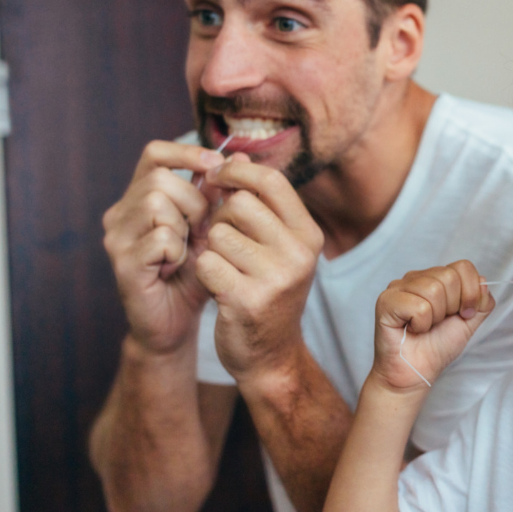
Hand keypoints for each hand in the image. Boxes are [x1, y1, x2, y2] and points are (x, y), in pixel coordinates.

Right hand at [102, 140, 224, 353]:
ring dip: (185, 226)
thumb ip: (220, 195)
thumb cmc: (194, 274)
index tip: (216, 165)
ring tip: (188, 250)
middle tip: (202, 230)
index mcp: (139, 198)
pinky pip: (160, 238)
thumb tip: (240, 156)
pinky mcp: (122, 263)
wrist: (176, 323)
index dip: (186, 153)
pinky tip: (176, 267)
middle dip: (193, 201)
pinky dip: (177, 251)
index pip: (154, 154)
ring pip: (156, 203)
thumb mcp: (212, 229)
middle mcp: (121, 213)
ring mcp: (117, 238)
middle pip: (160, 179)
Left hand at [195, 154, 324, 380]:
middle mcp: (299, 254)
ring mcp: (276, 279)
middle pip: (240, 204)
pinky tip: (217, 287)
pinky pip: (206, 263)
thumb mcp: (276, 246)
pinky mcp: (247, 300)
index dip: (238, 172)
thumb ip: (258, 204)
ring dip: (210, 248)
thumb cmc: (267, 292)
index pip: (271, 181)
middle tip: (222, 240)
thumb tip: (231, 156)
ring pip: (218, 234)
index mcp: (309, 235)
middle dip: (221, 218)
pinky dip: (203, 272)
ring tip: (224, 268)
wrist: (271, 356)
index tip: (218, 177)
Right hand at [372, 261, 494, 389]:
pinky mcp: (386, 301)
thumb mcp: (468, 322)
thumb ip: (481, 301)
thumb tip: (483, 281)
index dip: (470, 293)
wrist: (416, 374)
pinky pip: (419, 306)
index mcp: (434, 278)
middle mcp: (415, 278)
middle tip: (438, 323)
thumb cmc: (437, 347)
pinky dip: (421, 324)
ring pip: (433, 290)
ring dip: (435, 317)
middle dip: (452, 307)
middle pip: (449, 277)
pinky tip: (412, 329)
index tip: (464, 314)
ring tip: (423, 327)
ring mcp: (398, 287)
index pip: (463, 267)